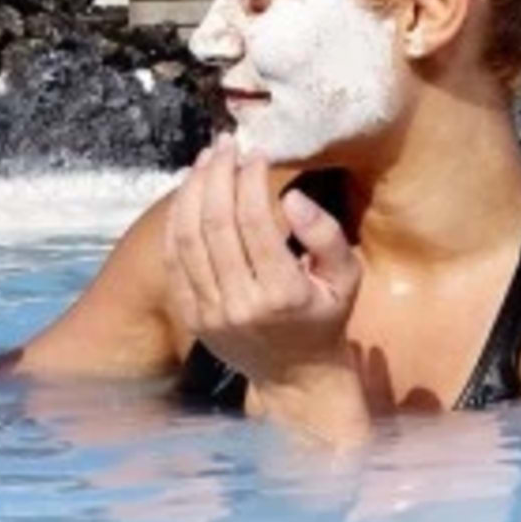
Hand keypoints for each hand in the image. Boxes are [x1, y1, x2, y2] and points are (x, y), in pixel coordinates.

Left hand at [165, 138, 365, 432]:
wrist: (296, 376)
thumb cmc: (325, 318)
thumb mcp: (347, 278)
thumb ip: (326, 236)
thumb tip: (292, 198)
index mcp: (282, 293)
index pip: (253, 222)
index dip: (249, 180)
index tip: (256, 153)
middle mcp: (240, 304)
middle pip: (214, 225)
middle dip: (217, 175)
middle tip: (225, 144)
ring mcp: (210, 313)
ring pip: (186, 239)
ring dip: (192, 192)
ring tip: (205, 160)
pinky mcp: (191, 316)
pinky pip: (173, 261)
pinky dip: (175, 222)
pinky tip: (188, 194)